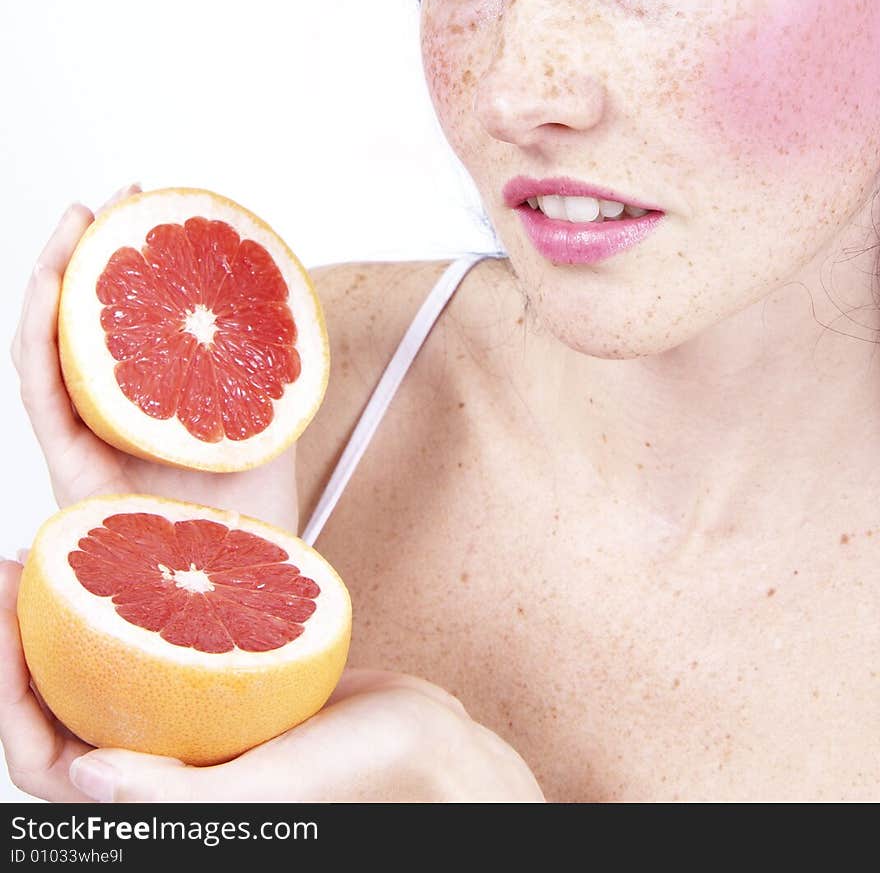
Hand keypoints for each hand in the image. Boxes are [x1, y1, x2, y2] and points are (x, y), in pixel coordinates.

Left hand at [0, 561, 543, 802]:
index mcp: (154, 805)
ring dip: (67, 610)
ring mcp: (186, 723)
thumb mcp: (272, 791)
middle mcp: (158, 765)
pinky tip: (132, 549)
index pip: (44, 760)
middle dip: (20, 640)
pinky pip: (155, 640)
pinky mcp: (217, 683)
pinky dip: (131, 598)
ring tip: (55, 547)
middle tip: (11, 563)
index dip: (4, 690)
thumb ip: (178, 794)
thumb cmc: (365, 782)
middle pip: (58, 706)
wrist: (431, 746)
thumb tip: (85, 776)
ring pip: (99, 668)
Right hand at [9, 186, 299, 530]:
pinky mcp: (67, 470)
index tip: (153, 201)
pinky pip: (39, 392)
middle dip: (95, 248)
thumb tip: (278, 281)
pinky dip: (38, 334)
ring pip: (51, 344)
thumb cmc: (260, 513)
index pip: (134, 316)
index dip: (136, 257)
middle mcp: (115, 414)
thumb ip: (269, 358)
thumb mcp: (274, 414)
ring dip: (54, 274)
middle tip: (120, 193)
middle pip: (88, 319)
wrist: (248, 589)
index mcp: (157, 400)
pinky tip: (50, 287)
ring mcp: (87, 439)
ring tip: (77, 218)